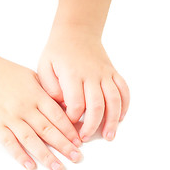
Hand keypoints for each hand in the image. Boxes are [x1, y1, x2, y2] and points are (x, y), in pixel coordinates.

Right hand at [0, 55, 81, 169]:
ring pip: (30, 139)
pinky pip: (9, 142)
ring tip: (57, 168)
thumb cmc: (9, 74)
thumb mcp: (33, 77)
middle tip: (76, 158)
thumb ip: (47, 92)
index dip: (69, 130)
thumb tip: (66, 108)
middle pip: (47, 130)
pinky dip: (19, 155)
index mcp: (36, 94)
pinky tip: (30, 165)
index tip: (79, 142)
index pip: (57, 116)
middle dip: (64, 145)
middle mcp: (25, 107)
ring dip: (45, 155)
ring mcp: (9, 116)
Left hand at [38, 24, 129, 141]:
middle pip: (97, 105)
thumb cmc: (57, 51)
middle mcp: (91, 75)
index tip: (68, 126)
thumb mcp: (44, 66)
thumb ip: (50, 87)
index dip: (72, 119)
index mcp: (72, 74)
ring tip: (109, 135)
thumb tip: (62, 105)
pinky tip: (120, 117)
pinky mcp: (112, 72)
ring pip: (114, 99)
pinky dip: (125, 104)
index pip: (75, 103)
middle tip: (86, 138)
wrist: (76, 30)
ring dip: (113, 120)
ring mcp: (104, 73)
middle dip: (92, 125)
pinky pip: (123, 89)